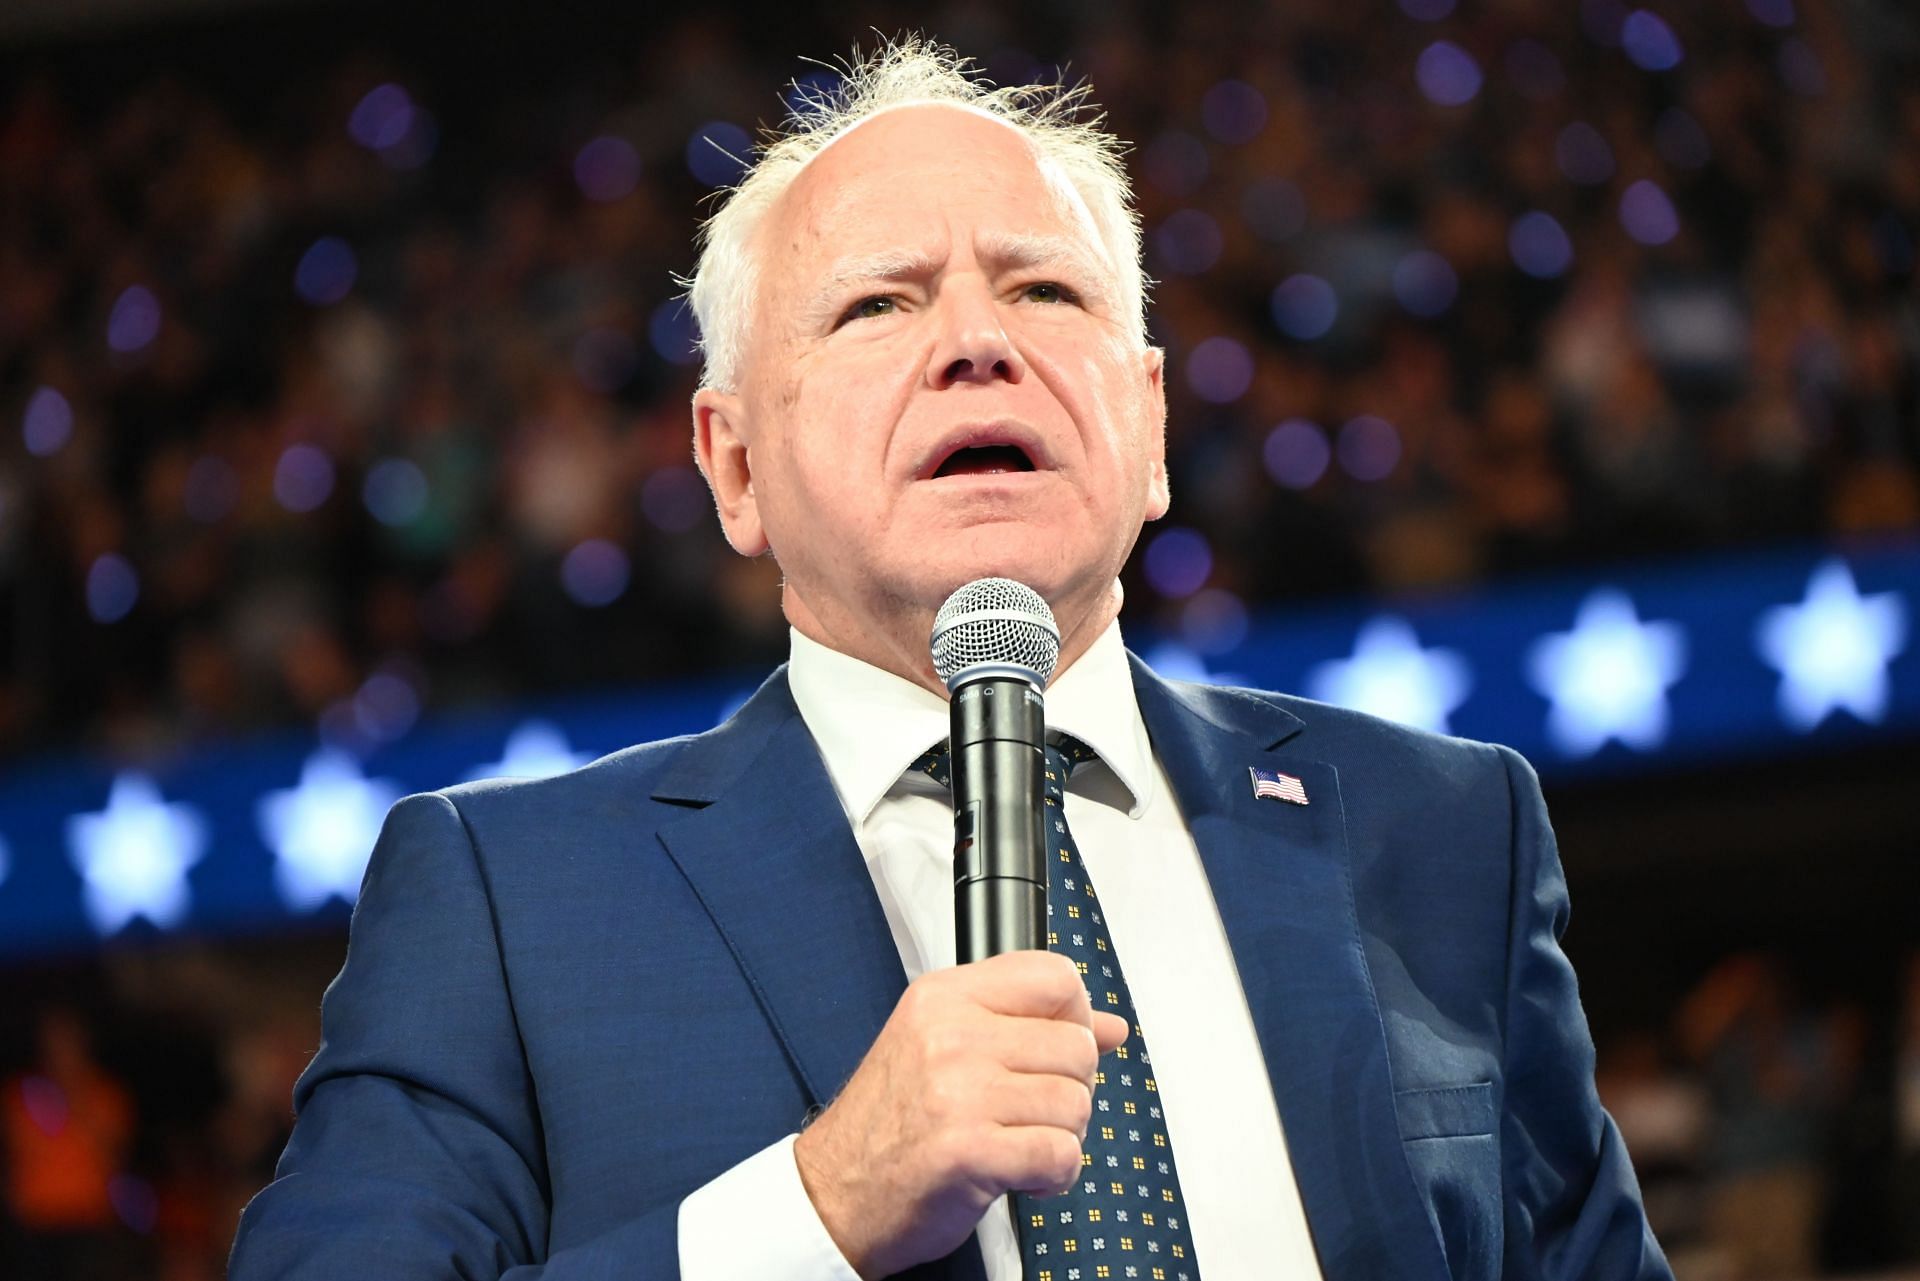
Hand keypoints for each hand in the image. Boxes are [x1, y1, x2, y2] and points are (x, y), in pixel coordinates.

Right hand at [792, 950, 1129, 1278]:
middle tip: (1032, 1112)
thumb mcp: (945, 1046)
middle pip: (1076, 1046)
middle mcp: (951, 1035)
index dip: (1075, 1018)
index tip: (1056, 1049)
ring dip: (1061, 1137)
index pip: (1055, 976)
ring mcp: (960, 1092)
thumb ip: (1027, 1026)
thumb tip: (1110, 1028)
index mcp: (945, 997)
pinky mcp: (970, 1151)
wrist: (835, 1195)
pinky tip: (1021, 1176)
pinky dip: (1054, 1177)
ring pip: (1076, 1103)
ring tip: (1020, 1144)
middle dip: (1070, 1090)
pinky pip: (1062, 1154)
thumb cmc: (891, 1123)